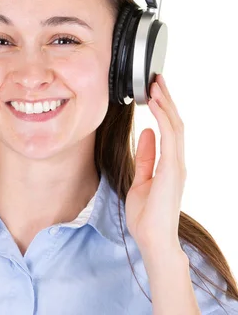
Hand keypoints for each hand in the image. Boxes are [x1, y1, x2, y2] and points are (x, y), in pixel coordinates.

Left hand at [125, 74, 185, 254]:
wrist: (152, 238)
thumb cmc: (147, 214)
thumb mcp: (141, 179)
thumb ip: (145, 157)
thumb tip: (147, 133)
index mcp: (169, 163)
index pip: (169, 129)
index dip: (162, 108)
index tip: (153, 91)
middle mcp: (176, 161)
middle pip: (174, 123)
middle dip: (166, 99)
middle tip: (156, 78)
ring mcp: (176, 165)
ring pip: (175, 126)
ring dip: (165, 104)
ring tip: (155, 85)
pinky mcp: (172, 170)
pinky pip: (169, 138)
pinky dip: (162, 119)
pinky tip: (154, 104)